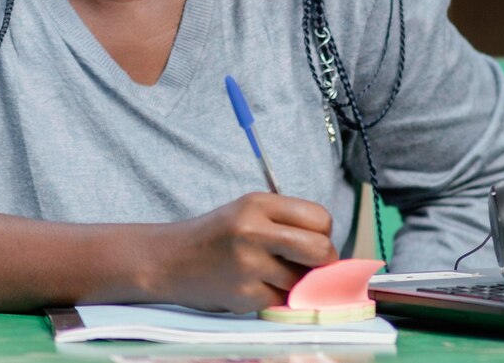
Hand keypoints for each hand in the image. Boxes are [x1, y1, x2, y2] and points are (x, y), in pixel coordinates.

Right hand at [146, 192, 336, 312]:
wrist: (170, 260)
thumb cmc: (219, 235)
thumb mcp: (250, 211)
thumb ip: (288, 222)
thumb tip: (332, 252)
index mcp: (259, 204)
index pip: (320, 218)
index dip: (323, 232)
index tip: (312, 239)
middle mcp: (253, 231)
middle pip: (320, 250)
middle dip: (324, 261)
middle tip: (310, 264)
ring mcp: (248, 265)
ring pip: (302, 280)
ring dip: (296, 281)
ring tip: (272, 272)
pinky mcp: (243, 295)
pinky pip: (281, 300)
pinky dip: (275, 296)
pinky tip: (254, 285)